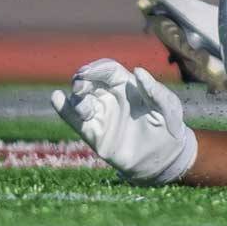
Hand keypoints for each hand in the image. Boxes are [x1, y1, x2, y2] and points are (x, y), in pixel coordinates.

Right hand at [50, 57, 197, 185]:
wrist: (165, 158)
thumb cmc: (169, 127)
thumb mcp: (169, 107)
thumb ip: (155, 90)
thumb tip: (137, 70)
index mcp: (127, 85)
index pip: (107, 70)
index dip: (97, 68)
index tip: (89, 71)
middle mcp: (111, 97)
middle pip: (89, 81)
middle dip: (82, 79)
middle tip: (80, 84)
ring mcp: (102, 115)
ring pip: (81, 100)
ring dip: (77, 98)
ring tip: (84, 105)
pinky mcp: (96, 135)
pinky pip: (76, 121)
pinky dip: (64, 110)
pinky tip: (56, 99)